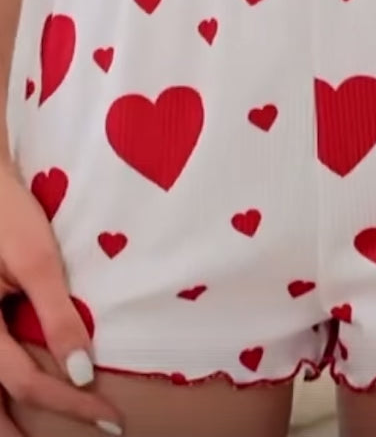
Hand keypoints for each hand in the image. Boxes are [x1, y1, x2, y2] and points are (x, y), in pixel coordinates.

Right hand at [0, 156, 122, 434]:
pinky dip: (0, 386)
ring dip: (3, 418)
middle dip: (15, 435)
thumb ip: (58, 317)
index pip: (27, 384)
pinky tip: (12, 396)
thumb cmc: (8, 216)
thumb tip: (82, 373)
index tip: (109, 418)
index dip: (70, 405)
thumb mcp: (38, 262)